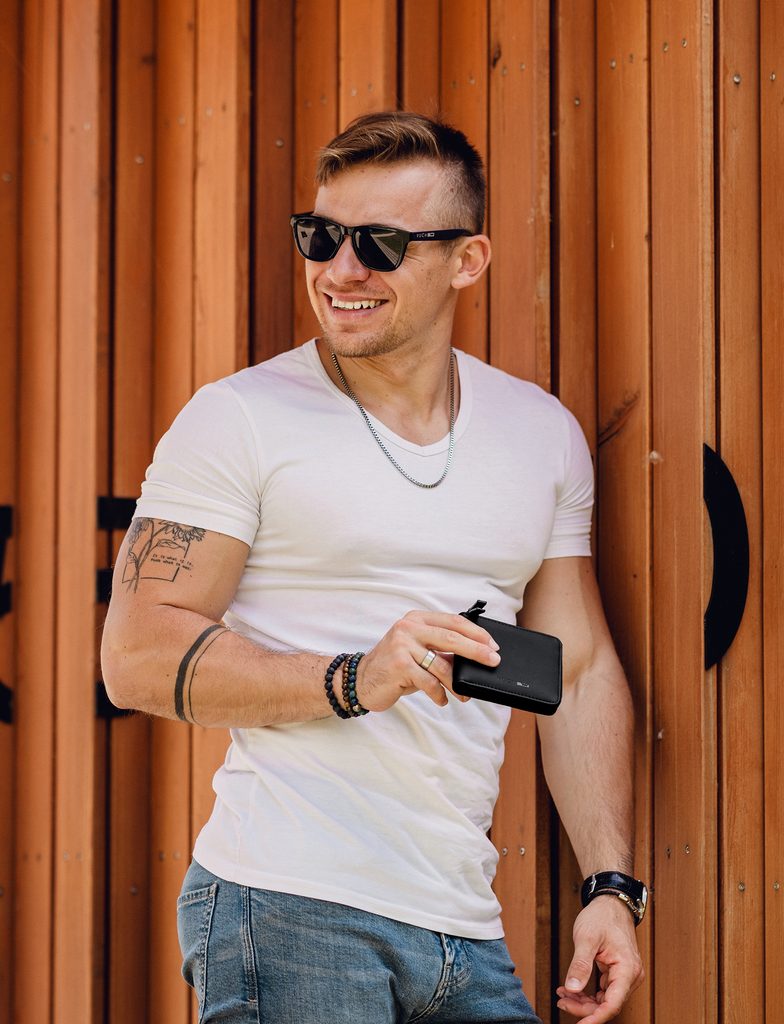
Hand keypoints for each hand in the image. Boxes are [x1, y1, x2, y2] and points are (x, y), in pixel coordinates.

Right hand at [355, 610, 499, 711]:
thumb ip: (440, 648)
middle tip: (493, 661)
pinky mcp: (399, 665)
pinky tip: (442, 700)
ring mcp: (402, 645)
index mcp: (417, 619)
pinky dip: (439, 693)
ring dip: (457, 683)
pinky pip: (428, 681)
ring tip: (464, 695)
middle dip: (476, 651)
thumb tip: (475, 655)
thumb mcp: (417, 650)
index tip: (492, 645)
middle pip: (452, 637)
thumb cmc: (394, 666)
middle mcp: (409, 628)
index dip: (476, 633)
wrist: (361, 680)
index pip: (453, 621)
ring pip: (441, 664)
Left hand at [556, 896, 643, 1022]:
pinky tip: (571, 989)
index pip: (612, 1004)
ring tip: (562, 995)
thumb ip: (580, 965)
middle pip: (608, 1004)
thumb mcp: (587, 938)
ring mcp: (624, 975)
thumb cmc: (602, 916)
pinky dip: (587, 992)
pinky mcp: (617, 972)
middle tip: (562, 1001)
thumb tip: (572, 988)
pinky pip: (603, 990)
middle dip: (584, 1008)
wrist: (610, 902)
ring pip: (604, 999)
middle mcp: (630, 975)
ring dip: (583, 1001)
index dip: (595, 1017)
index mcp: (627, 969)